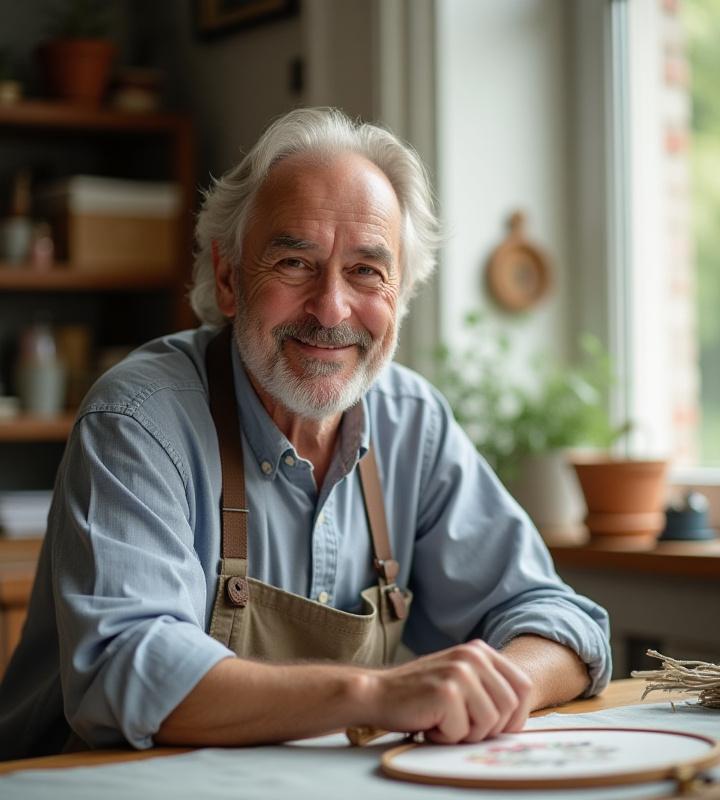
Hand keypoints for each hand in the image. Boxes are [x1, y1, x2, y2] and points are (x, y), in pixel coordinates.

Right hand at [360, 639, 532, 743]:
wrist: (378, 692)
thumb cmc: (420, 694)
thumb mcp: (461, 679)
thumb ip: (489, 687)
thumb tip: (520, 717)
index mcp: (480, 651)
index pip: (523, 687)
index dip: (515, 715)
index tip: (494, 726)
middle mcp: (473, 656)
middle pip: (509, 708)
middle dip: (488, 728)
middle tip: (460, 724)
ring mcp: (460, 672)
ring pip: (489, 723)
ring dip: (466, 734)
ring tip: (443, 721)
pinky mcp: (446, 692)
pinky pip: (463, 732)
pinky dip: (445, 737)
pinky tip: (429, 723)